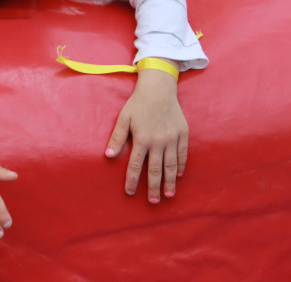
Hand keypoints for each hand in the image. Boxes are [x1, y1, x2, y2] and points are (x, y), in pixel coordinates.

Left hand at [104, 66, 187, 202]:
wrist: (159, 88)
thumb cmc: (138, 103)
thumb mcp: (124, 118)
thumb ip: (117, 138)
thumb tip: (107, 156)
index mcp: (142, 139)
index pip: (135, 166)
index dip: (131, 180)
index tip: (129, 192)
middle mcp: (158, 141)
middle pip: (155, 170)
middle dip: (153, 188)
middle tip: (153, 201)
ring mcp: (172, 138)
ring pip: (171, 165)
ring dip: (169, 181)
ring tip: (169, 194)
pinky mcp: (183, 133)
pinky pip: (182, 154)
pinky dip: (181, 165)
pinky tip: (178, 175)